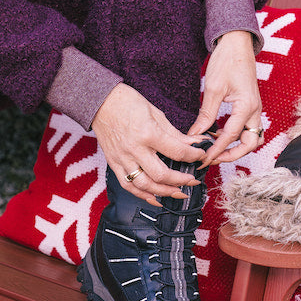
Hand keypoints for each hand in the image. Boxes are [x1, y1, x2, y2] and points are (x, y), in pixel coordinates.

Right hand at [92, 83, 206, 203]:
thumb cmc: (127, 102)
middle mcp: (135, 149)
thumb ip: (175, 133)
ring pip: (144, 185)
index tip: (200, 156)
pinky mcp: (114, 163)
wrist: (100, 102)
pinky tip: (155, 198)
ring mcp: (123, 158)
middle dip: (181, 180)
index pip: (177, 152)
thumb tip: (194, 143)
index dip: (193, 156)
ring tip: (177, 193)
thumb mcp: (156, 113)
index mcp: (148, 133)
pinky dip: (142, 195)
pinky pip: (128, 185)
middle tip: (193, 180)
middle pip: (161, 175)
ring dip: (164, 192)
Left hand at [189, 30, 261, 165]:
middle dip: (233, 155)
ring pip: (250, 137)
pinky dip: (233, 136)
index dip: (216, 150)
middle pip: (250, 143)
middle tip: (212, 159)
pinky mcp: (249, 106)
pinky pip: (245, 128)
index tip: (203, 159)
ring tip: (213, 148)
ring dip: (234, 146)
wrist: (237, 43)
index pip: (231, 136)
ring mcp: (253, 109)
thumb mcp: (213, 88)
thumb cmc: (227, 61)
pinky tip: (216, 134)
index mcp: (247, 106)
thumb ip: (206, 114)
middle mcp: (254, 110)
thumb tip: (195, 134)